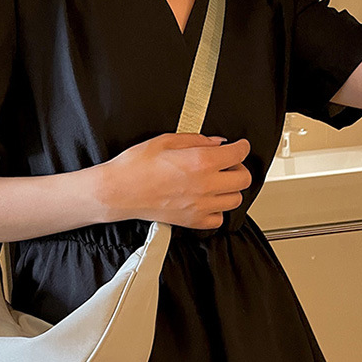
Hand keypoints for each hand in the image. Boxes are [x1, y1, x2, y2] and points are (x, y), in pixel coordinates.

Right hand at [98, 132, 251, 229]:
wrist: (118, 191)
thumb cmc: (135, 167)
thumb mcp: (165, 140)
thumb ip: (196, 140)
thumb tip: (216, 143)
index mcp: (200, 161)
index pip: (238, 153)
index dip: (241, 146)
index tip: (239, 146)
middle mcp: (204, 185)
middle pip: (243, 179)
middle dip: (238, 168)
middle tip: (227, 164)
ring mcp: (200, 206)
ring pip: (235, 200)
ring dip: (230, 189)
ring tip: (217, 183)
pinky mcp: (191, 221)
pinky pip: (218, 219)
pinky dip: (217, 210)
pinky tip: (206, 201)